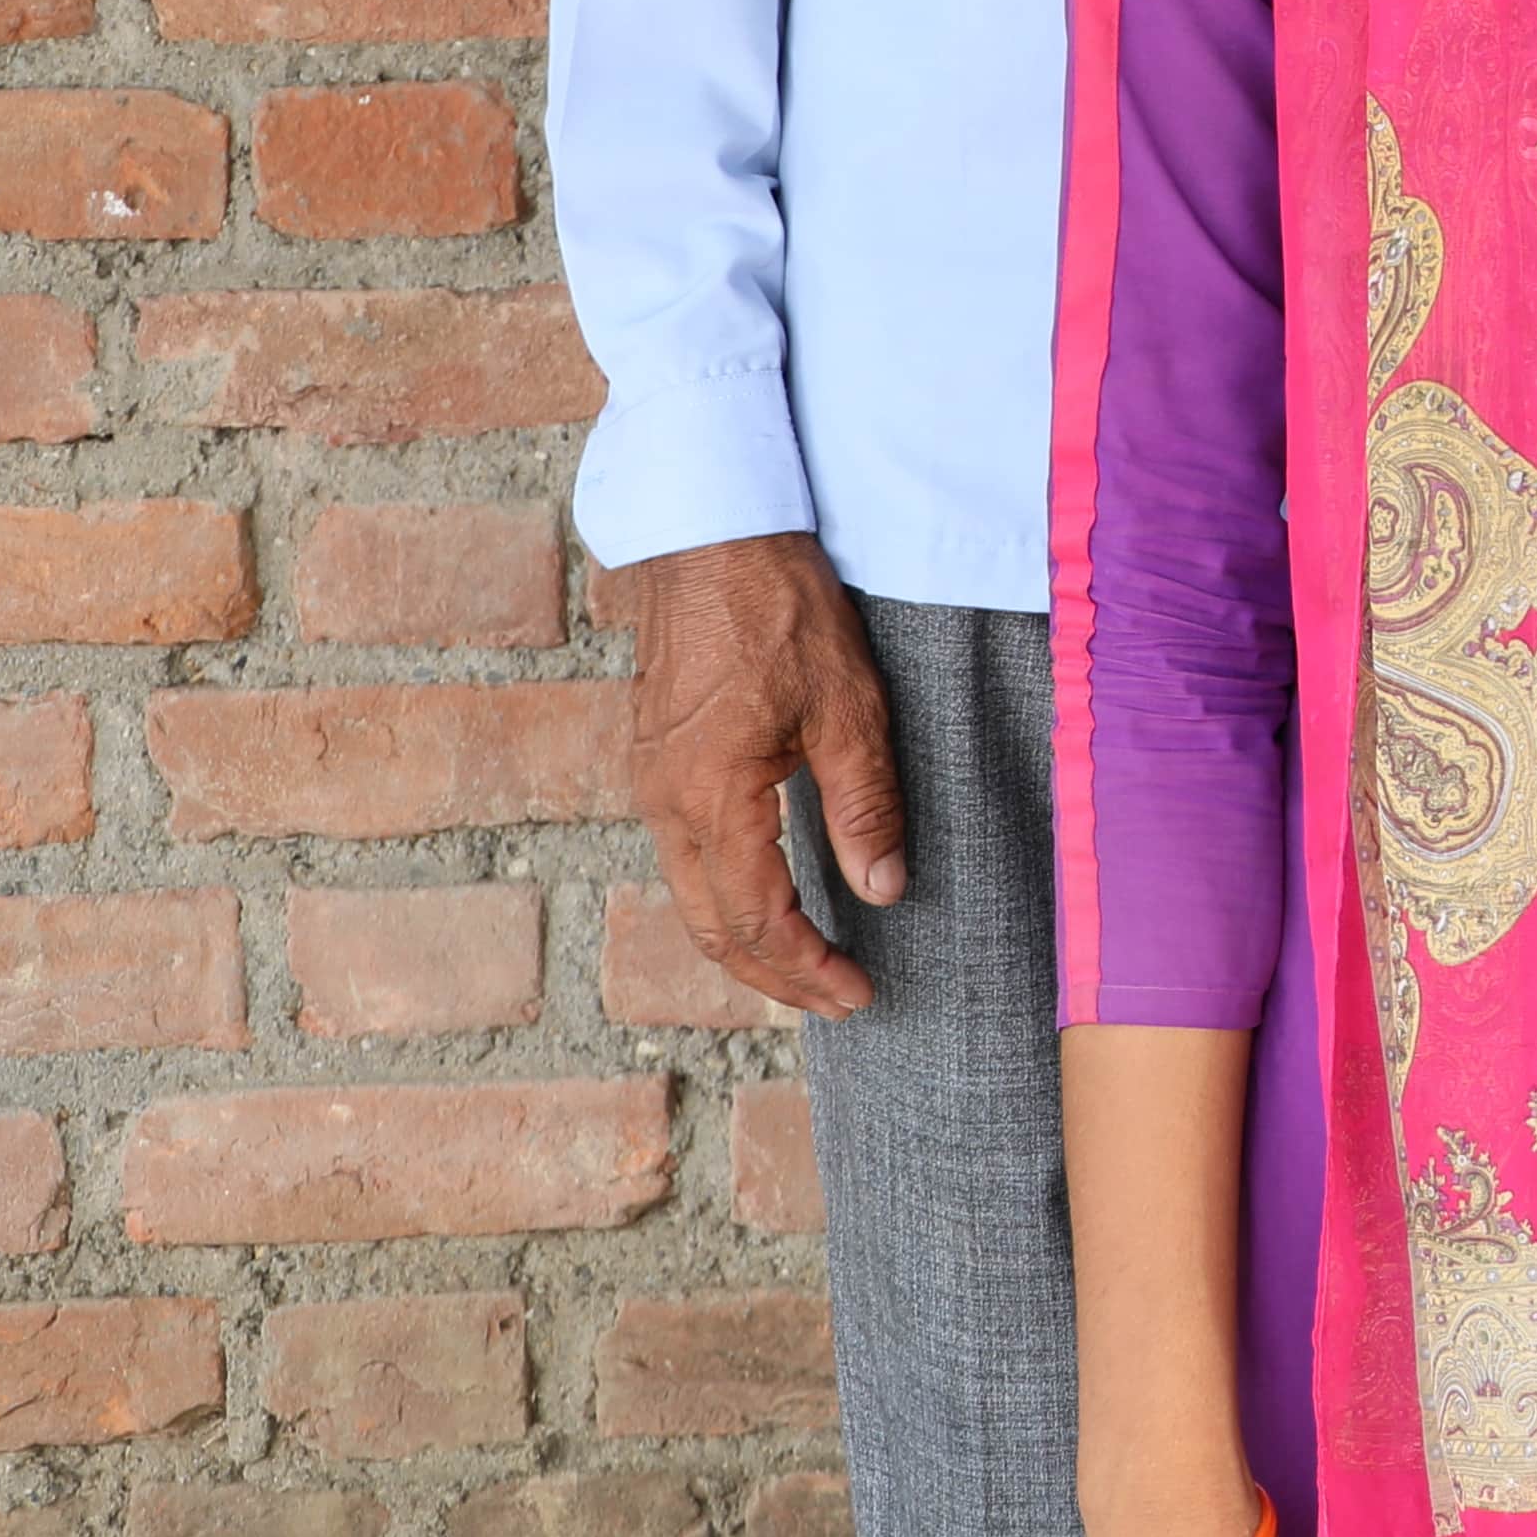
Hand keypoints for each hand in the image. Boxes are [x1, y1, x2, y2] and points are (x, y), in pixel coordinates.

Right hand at [619, 530, 897, 1019]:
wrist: (710, 536)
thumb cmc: (780, 611)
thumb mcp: (848, 709)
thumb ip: (865, 808)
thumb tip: (883, 892)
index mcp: (712, 798)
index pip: (758, 920)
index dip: (808, 969)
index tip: (860, 994)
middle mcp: (666, 803)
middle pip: (713, 927)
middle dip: (775, 976)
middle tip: (839, 1001)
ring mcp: (653, 782)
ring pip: (693, 895)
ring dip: (748, 942)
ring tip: (810, 966)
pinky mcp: (658, 760)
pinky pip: (687, 855)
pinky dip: (728, 896)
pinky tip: (770, 897)